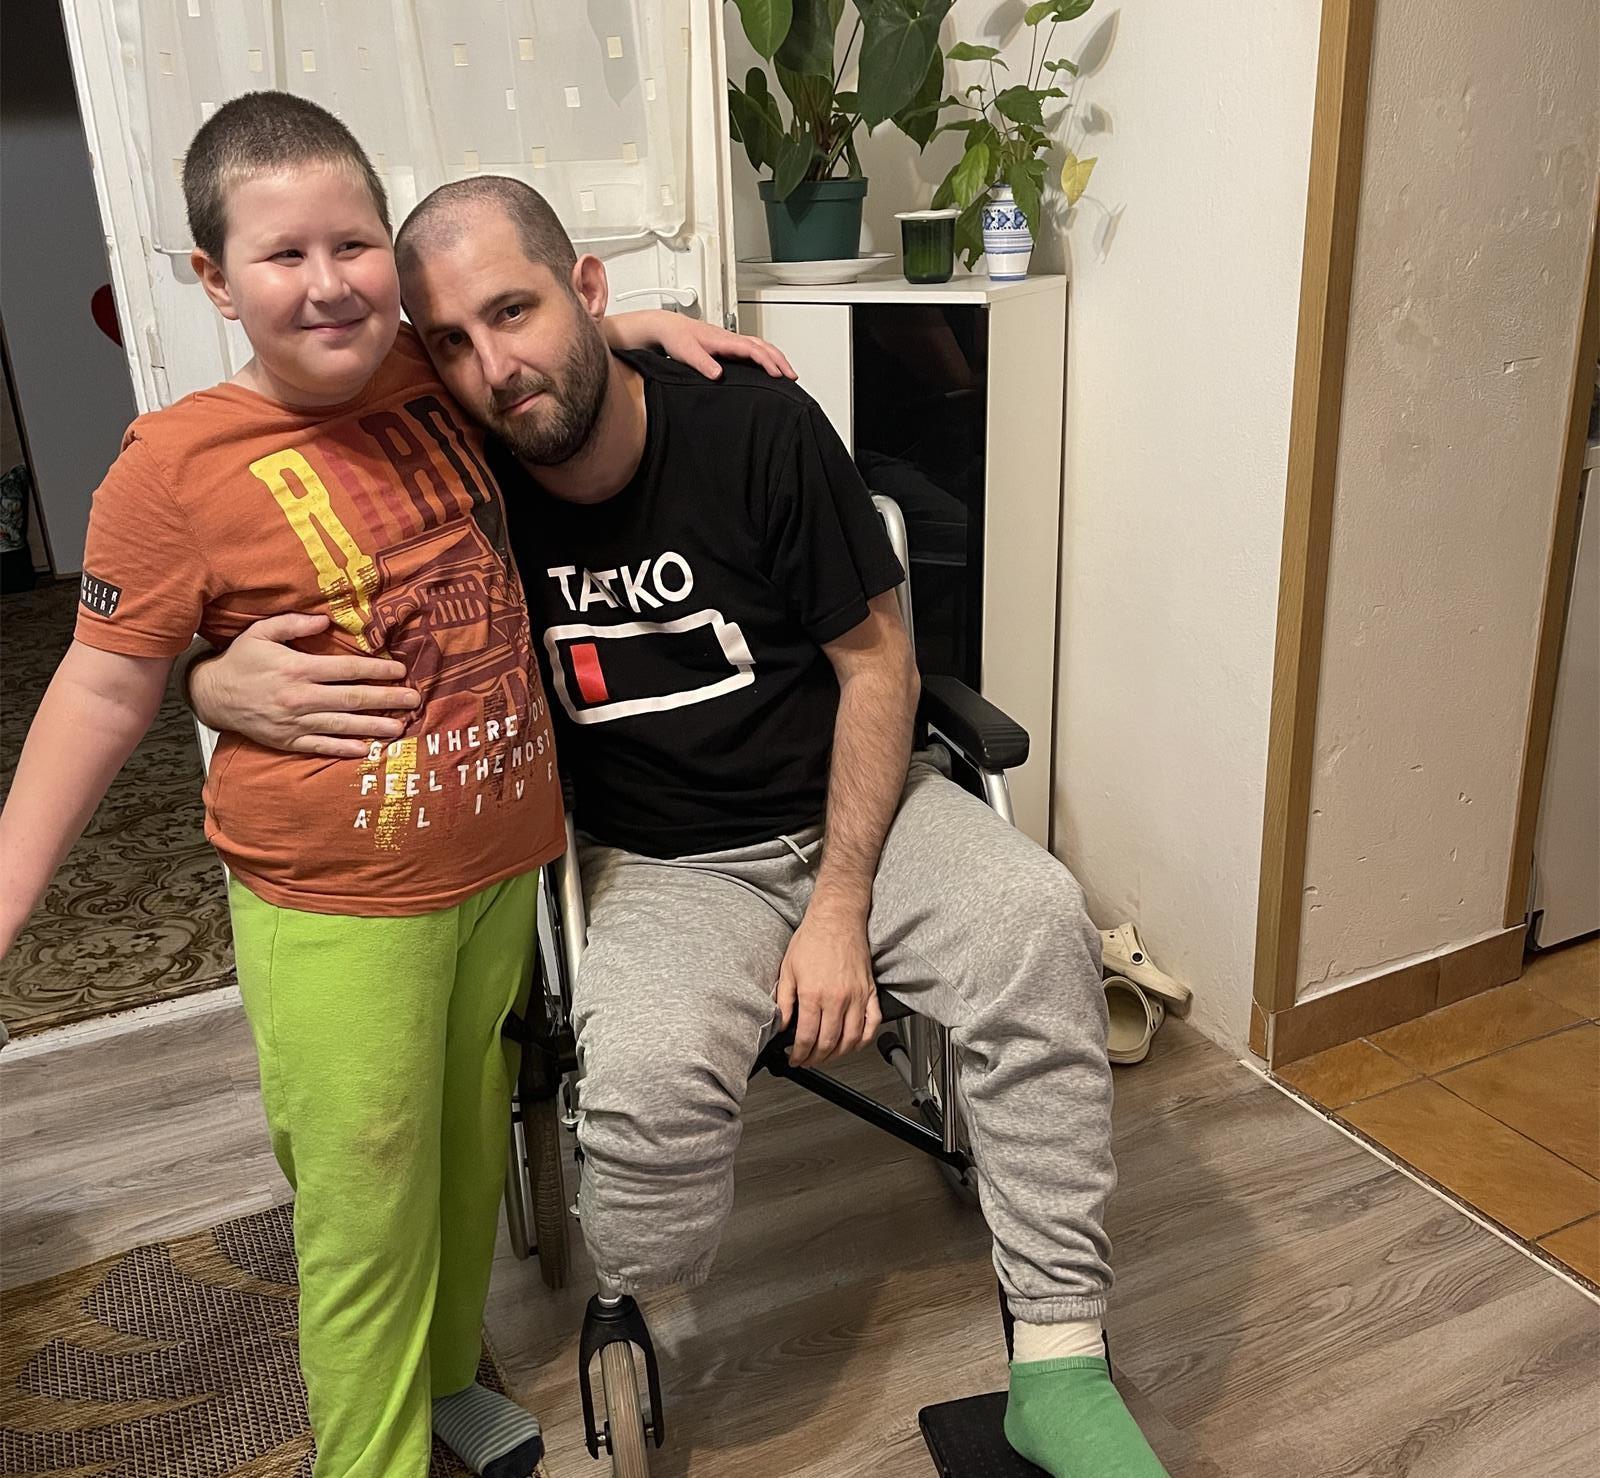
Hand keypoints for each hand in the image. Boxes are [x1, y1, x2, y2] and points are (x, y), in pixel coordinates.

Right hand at [190, 613, 419, 757]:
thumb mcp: (261, 633)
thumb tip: (326, 619)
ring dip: (374, 726)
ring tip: (400, 727)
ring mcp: (294, 722)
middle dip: (387, 699)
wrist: (211, 695)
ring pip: (342, 726)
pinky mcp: (287, 741)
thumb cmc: (240, 660)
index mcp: (297, 669)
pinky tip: (365, 749)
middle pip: (352, 699)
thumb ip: (294, 623)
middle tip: (414, 700)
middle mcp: (299, 697)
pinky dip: (343, 749)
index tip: (400, 671)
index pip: (346, 669)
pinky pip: (320, 747)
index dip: (376, 670)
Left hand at [606, 308, 796, 380]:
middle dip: (780, 360)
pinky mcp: (729, 346)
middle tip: (792, 376)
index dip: (767, 361)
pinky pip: (754, 349)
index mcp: (724, 339)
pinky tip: (769, 367)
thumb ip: (703, 363)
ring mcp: (732, 341)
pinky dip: (767, 357)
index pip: (753, 349)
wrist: (668, 328)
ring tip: (787, 373)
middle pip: (763, 346)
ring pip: (761, 346)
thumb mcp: (686, 352)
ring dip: (776, 358)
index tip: (777, 374)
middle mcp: (731, 338)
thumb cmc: (677, 337)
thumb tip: (718, 375)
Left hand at [776, 901, 880, 1067]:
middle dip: (816, 1058)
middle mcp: (837, 998)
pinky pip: (872, 1024)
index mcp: (813, 993)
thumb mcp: (787, 968)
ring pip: (851, 1039)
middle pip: (828, 1042)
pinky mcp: (870, 992)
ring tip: (827, 1056)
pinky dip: (864, 1040)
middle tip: (808, 1060)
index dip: (799, 1054)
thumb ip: (784, 1000)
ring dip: (838, 1054)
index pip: (806, 1037)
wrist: (837, 918)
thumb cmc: (812, 939)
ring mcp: (857, 996)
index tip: (795, 1059)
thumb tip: (782, 1024)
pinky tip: (853, 1044)